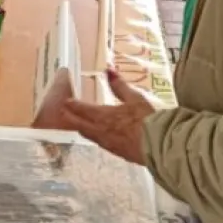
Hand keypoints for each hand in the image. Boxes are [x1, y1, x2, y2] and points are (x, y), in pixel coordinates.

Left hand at [34, 69, 155, 163]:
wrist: (158, 146)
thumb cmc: (146, 119)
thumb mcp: (134, 98)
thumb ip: (120, 85)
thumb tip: (109, 70)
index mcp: (102, 115)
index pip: (81, 109)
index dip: (72, 104)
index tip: (66, 101)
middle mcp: (99, 130)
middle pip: (79, 124)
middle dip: (70, 117)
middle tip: (64, 112)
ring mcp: (106, 143)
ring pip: (87, 134)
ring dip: (80, 127)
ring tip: (77, 123)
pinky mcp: (114, 152)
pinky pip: (98, 142)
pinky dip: (93, 136)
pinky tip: (96, 135)